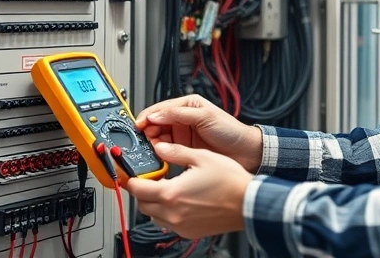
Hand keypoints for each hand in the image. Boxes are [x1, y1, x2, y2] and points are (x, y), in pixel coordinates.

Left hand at [124, 142, 253, 239]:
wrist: (249, 202)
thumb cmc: (230, 182)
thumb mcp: (201, 157)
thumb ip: (176, 152)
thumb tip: (160, 147)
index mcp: (171, 193)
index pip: (137, 189)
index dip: (131, 179)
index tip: (130, 173)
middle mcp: (172, 213)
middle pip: (142, 205)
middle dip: (142, 191)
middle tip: (150, 179)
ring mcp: (180, 225)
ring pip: (153, 216)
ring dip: (153, 203)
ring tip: (166, 189)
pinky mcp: (189, 231)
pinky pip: (168, 223)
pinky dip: (167, 213)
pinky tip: (180, 201)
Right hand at [135, 94, 262, 172]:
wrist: (245, 152)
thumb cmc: (231, 131)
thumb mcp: (205, 117)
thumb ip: (179, 115)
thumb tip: (156, 115)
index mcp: (187, 106)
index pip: (160, 109)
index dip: (148, 116)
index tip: (139, 125)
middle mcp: (182, 120)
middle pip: (156, 124)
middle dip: (148, 131)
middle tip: (144, 138)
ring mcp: (182, 136)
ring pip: (159, 138)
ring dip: (153, 142)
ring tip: (152, 147)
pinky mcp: (184, 150)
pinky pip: (166, 151)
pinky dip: (161, 153)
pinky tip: (160, 155)